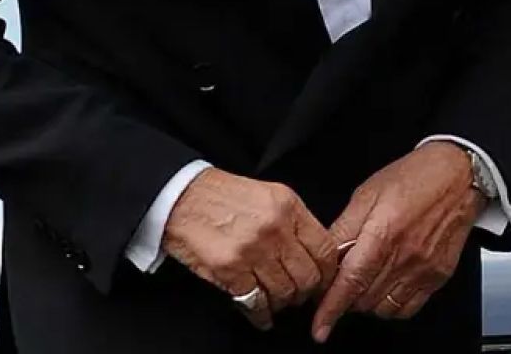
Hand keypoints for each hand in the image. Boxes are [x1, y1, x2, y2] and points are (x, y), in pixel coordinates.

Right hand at [163, 168, 338, 330]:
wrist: (184, 197)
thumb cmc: (224, 197)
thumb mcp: (268, 195)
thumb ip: (293, 221)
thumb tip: (314, 254)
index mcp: (287, 205)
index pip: (325, 249)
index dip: (326, 272)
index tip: (322, 280)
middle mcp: (274, 227)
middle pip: (308, 276)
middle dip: (304, 291)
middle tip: (297, 293)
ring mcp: (253, 249)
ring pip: (284, 293)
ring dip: (281, 302)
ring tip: (275, 299)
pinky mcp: (230, 269)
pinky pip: (257, 303)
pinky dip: (261, 314)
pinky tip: (260, 312)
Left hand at [311, 143, 478, 342]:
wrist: (457, 177)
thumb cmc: (412, 178)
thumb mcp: (368, 192)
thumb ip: (345, 226)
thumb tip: (325, 253)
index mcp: (383, 231)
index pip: (351, 280)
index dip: (331, 307)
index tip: (318, 326)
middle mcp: (405, 256)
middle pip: (364, 298)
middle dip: (345, 296)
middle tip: (339, 280)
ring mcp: (423, 270)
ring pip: (383, 308)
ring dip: (366, 301)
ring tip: (363, 278)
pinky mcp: (437, 278)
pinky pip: (407, 309)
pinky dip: (390, 306)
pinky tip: (384, 286)